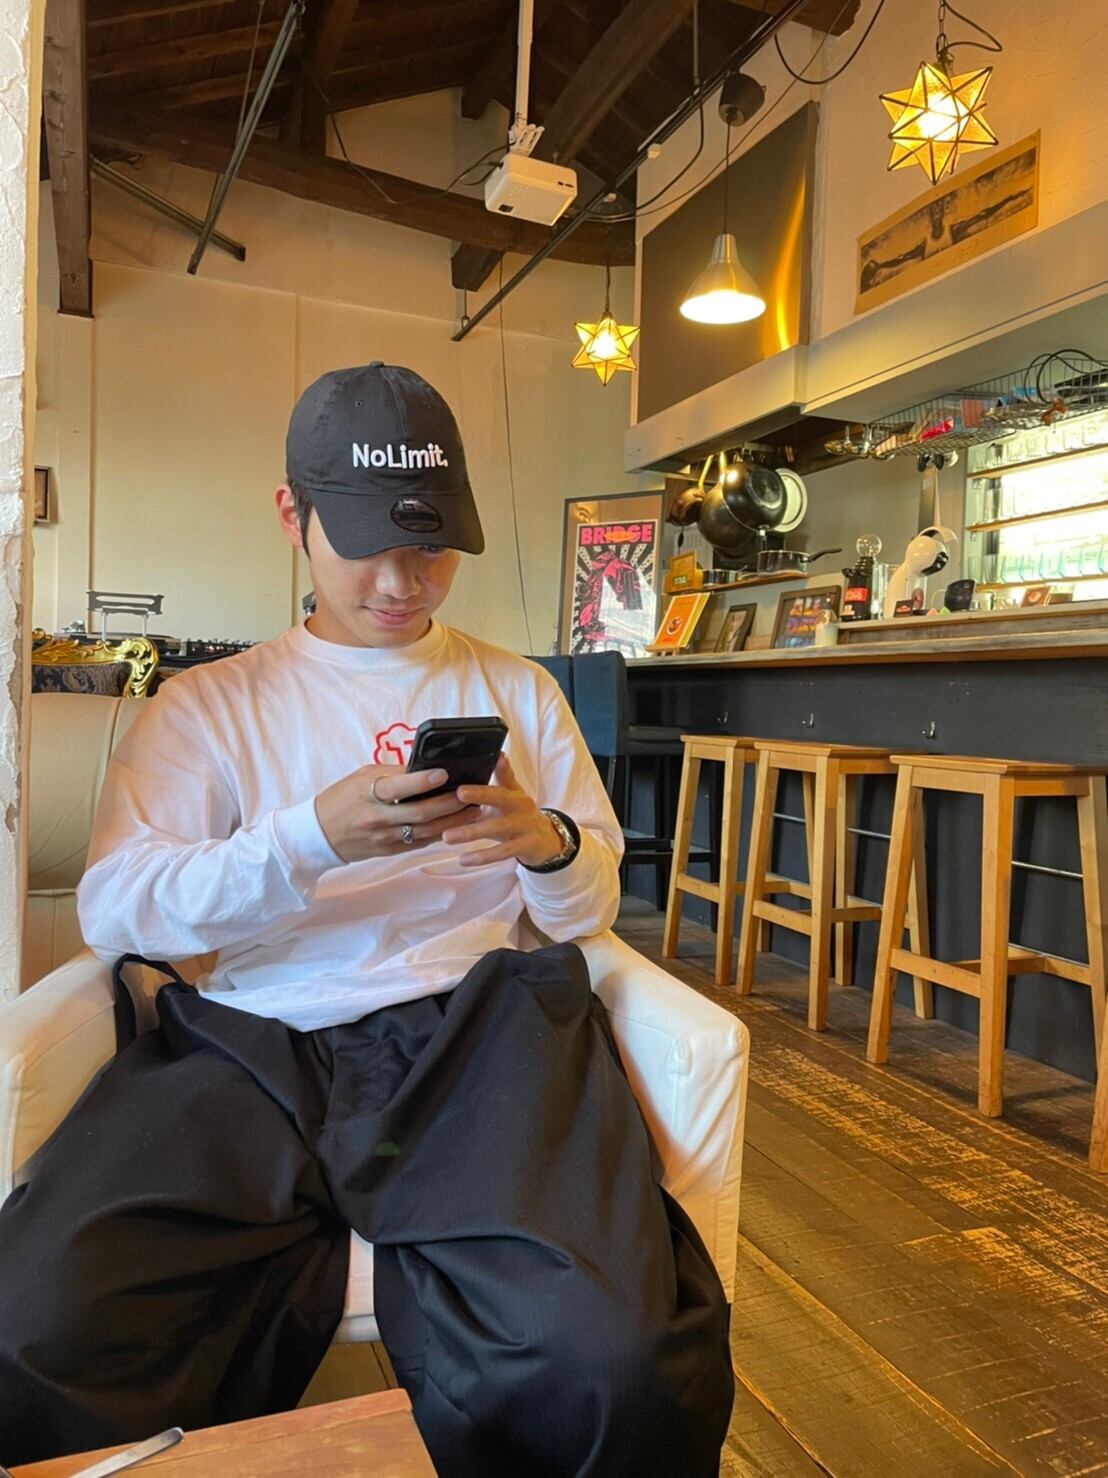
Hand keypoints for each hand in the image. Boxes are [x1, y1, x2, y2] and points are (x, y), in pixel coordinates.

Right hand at [315, 764, 480, 863]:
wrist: (319, 833)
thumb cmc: (343, 798)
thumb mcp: (362, 777)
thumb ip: (392, 774)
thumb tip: (426, 767)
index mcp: (368, 793)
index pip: (398, 787)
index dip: (422, 781)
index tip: (444, 773)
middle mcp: (378, 817)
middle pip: (420, 813)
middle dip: (449, 803)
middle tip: (471, 794)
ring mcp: (385, 837)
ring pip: (426, 830)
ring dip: (453, 821)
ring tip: (475, 809)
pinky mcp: (389, 851)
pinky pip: (420, 842)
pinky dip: (441, 833)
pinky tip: (457, 825)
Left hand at [442, 754, 563, 868]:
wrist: (546, 840)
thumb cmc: (519, 814)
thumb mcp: (513, 794)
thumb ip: (502, 776)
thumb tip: (497, 752)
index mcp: (513, 792)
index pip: (501, 777)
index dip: (491, 769)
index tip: (471, 765)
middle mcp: (520, 806)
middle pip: (500, 798)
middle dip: (480, 794)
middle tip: (457, 793)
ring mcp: (524, 826)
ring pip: (497, 828)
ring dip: (472, 832)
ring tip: (446, 837)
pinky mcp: (525, 846)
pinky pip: (502, 853)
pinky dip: (482, 857)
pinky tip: (463, 860)